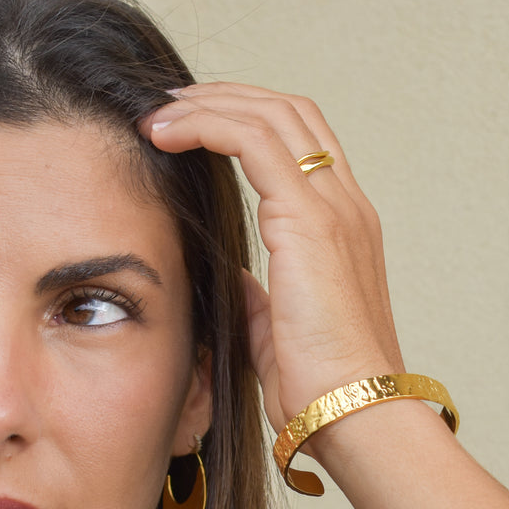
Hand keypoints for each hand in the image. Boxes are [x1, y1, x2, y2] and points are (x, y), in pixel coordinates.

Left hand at [139, 82, 403, 434]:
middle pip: (288, 113)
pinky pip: (253, 141)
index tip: (193, 129)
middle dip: (225, 98)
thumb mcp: (277, 328)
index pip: (302, 144)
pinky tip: (166, 134)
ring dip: (208, 105)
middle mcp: (345, 206)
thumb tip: (233, 275)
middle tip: (169, 108)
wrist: (351, 410)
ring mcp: (333, 208)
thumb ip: (258, 294)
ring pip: (270, 115)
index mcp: (343, 228)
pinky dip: (207, 125)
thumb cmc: (319, 382)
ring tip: (157, 117)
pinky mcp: (310, 220)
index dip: (248, 122)